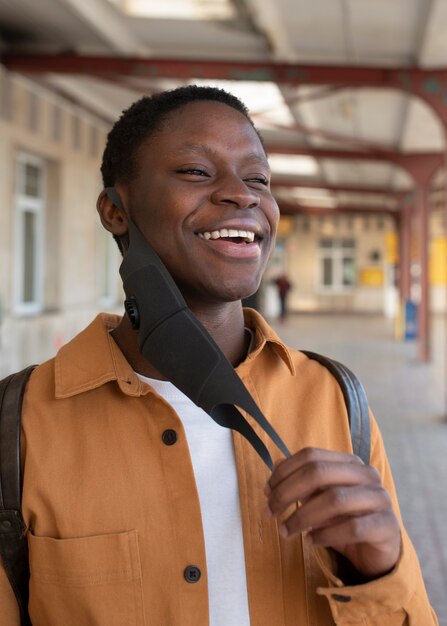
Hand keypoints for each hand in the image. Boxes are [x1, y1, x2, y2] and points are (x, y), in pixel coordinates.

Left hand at [265, 447, 400, 580]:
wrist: (378, 550)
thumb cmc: (344, 520)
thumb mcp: (319, 499)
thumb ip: (301, 481)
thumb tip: (275, 463)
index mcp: (349, 462)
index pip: (311, 455)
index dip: (284, 472)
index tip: (267, 492)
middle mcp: (366, 474)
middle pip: (319, 473)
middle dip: (288, 492)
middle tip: (270, 512)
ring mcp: (380, 498)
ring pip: (335, 499)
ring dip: (302, 517)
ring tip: (286, 531)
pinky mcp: (387, 525)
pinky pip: (353, 528)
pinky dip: (326, 535)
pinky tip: (312, 541)